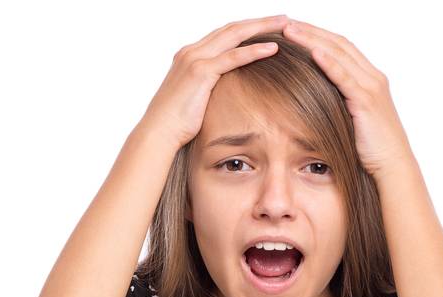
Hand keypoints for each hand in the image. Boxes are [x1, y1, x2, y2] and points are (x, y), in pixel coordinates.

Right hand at [139, 15, 291, 150]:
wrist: (158, 133)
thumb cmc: (176, 124)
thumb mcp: (195, 100)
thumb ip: (208, 90)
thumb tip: (225, 96)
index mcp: (190, 56)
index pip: (224, 35)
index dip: (247, 29)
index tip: (268, 27)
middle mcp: (192, 52)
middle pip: (232, 29)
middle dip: (259, 22)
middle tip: (283, 18)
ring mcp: (195, 59)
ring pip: (235, 35)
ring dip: (262, 28)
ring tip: (285, 25)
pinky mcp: (201, 72)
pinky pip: (233, 57)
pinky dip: (254, 50)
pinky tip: (273, 48)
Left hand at [280, 19, 412, 178]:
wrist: (393, 167)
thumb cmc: (372, 150)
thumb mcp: (353, 121)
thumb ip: (340, 105)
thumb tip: (316, 102)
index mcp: (370, 79)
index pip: (341, 47)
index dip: (317, 35)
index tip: (294, 29)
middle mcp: (373, 78)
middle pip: (338, 44)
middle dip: (311, 31)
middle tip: (285, 22)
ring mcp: (372, 88)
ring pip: (339, 55)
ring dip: (313, 40)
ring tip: (290, 31)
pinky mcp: (367, 102)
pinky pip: (345, 78)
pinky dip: (330, 63)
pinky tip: (314, 53)